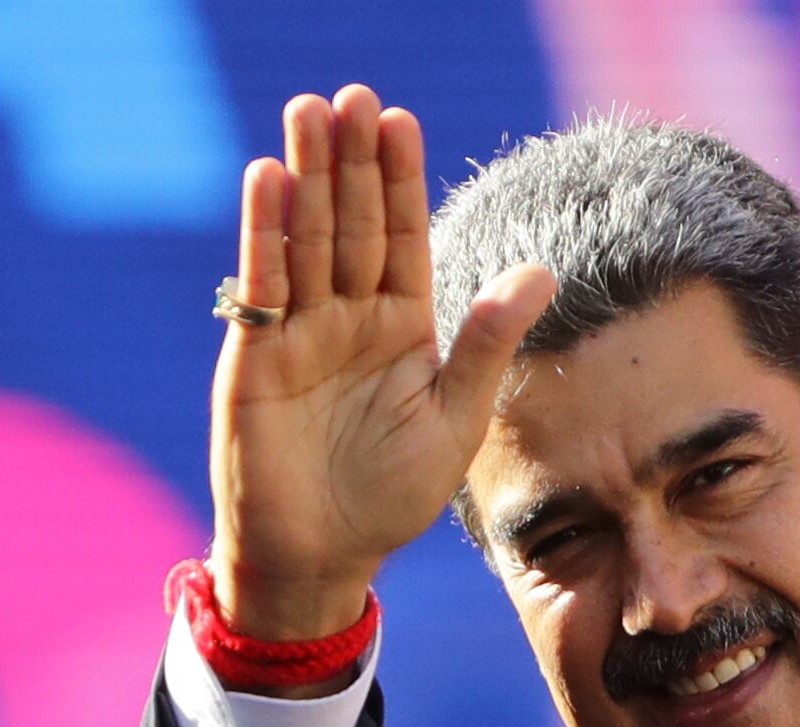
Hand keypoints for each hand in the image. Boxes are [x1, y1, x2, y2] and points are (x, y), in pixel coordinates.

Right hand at [206, 86, 557, 643]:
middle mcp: (348, 317)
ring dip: (306, 177)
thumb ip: (489, 342)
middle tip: (351, 96)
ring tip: (308, 113)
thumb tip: (544, 270)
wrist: (321, 558)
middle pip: (351, 223)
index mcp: (402, 327)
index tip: (399, 119)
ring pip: (305, 240)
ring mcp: (299, 332)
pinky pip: (262, 285)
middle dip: (351, 161)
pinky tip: (269, 181)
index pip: (403, 237)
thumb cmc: (391, 498)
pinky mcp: (255, 356)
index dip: (400, 180)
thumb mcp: (456, 418)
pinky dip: (264, 234)